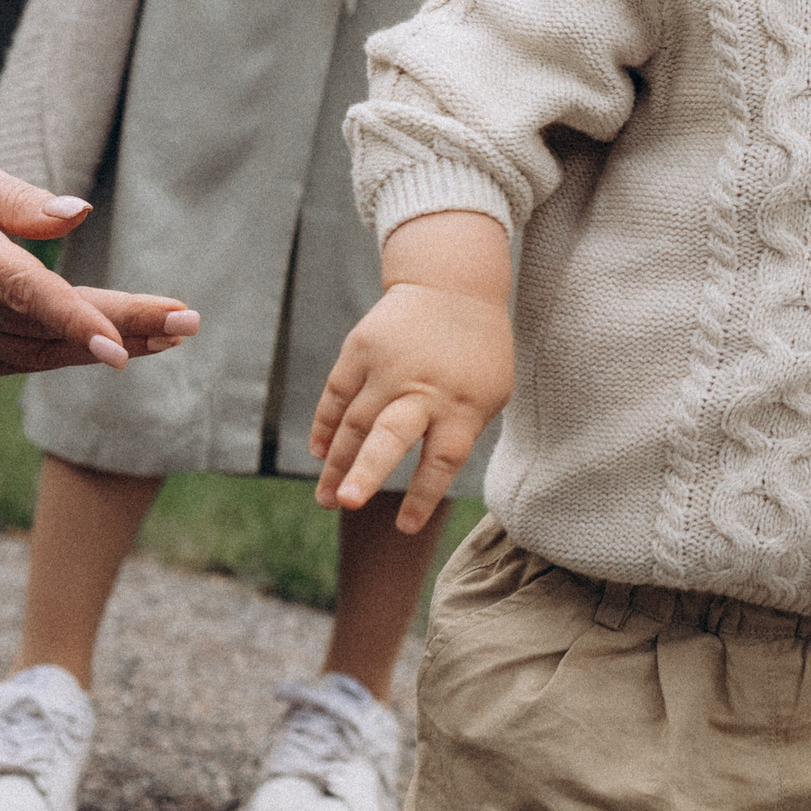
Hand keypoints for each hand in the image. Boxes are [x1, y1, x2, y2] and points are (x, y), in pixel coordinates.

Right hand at [0, 154, 199, 375]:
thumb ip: (21, 200)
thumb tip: (81, 215)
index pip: (32, 295)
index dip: (81, 322)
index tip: (129, 342)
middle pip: (54, 330)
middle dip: (128, 330)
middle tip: (189, 323)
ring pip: (39, 356)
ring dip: (104, 348)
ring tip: (165, 337)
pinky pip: (14, 362)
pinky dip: (61, 355)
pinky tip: (104, 345)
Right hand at [310, 280, 513, 534]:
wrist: (453, 284)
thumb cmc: (476, 354)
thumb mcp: (490, 393)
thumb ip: (461, 433)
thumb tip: (427, 480)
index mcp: (461, 404)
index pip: (442, 459)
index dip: (423, 495)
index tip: (404, 526)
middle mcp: (421, 387)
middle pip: (391, 434)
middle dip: (367, 469)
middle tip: (348, 502)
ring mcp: (387, 365)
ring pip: (354, 422)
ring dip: (337, 464)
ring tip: (328, 500)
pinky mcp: (360, 348)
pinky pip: (336, 394)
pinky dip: (325, 426)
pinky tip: (321, 455)